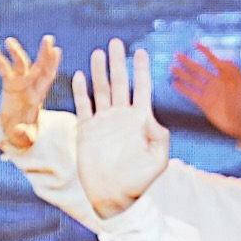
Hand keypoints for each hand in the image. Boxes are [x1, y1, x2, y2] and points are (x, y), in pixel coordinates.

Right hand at [0, 36, 58, 157]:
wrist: (15, 132)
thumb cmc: (25, 134)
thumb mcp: (26, 137)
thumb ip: (23, 134)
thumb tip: (17, 128)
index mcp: (40, 96)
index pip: (48, 77)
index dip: (52, 64)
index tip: (56, 51)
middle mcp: (32, 86)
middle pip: (39, 67)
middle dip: (44, 53)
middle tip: (48, 38)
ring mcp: (21, 83)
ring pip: (20, 64)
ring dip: (16, 51)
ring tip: (9, 40)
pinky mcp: (9, 84)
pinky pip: (3, 68)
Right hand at [56, 39, 173, 218]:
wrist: (114, 197)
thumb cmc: (139, 181)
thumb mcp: (157, 161)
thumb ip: (159, 139)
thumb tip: (154, 119)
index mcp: (140, 120)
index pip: (141, 88)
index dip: (141, 70)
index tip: (140, 51)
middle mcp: (121, 117)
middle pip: (119, 83)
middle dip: (118, 63)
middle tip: (116, 42)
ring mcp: (103, 122)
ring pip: (100, 90)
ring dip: (99, 72)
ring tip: (98, 53)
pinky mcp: (87, 131)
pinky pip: (83, 106)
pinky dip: (81, 91)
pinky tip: (80, 76)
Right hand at [172, 45, 240, 147]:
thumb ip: (233, 71)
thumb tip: (221, 59)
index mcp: (225, 76)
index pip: (213, 60)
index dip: (204, 52)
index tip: (195, 44)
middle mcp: (215, 83)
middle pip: (198, 69)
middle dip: (188, 62)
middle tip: (176, 55)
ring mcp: (209, 93)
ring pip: (192, 81)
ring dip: (182, 74)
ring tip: (172, 67)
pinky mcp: (204, 104)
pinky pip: (191, 94)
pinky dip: (183, 89)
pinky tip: (174, 83)